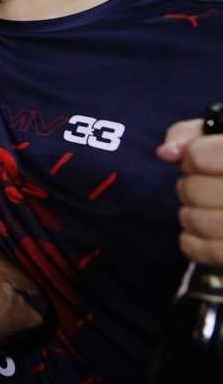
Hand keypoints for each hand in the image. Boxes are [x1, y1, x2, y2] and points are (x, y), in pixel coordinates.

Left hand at [158, 118, 222, 265]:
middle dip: (189, 185)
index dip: (193, 157)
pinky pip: (200, 249)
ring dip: (190, 212)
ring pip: (198, 221)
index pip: (199, 157)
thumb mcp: (217, 134)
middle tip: (202, 184)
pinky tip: (204, 228)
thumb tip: (166, 152)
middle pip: (195, 190)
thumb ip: (190, 135)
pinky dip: (192, 239)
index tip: (201, 160)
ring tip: (203, 206)